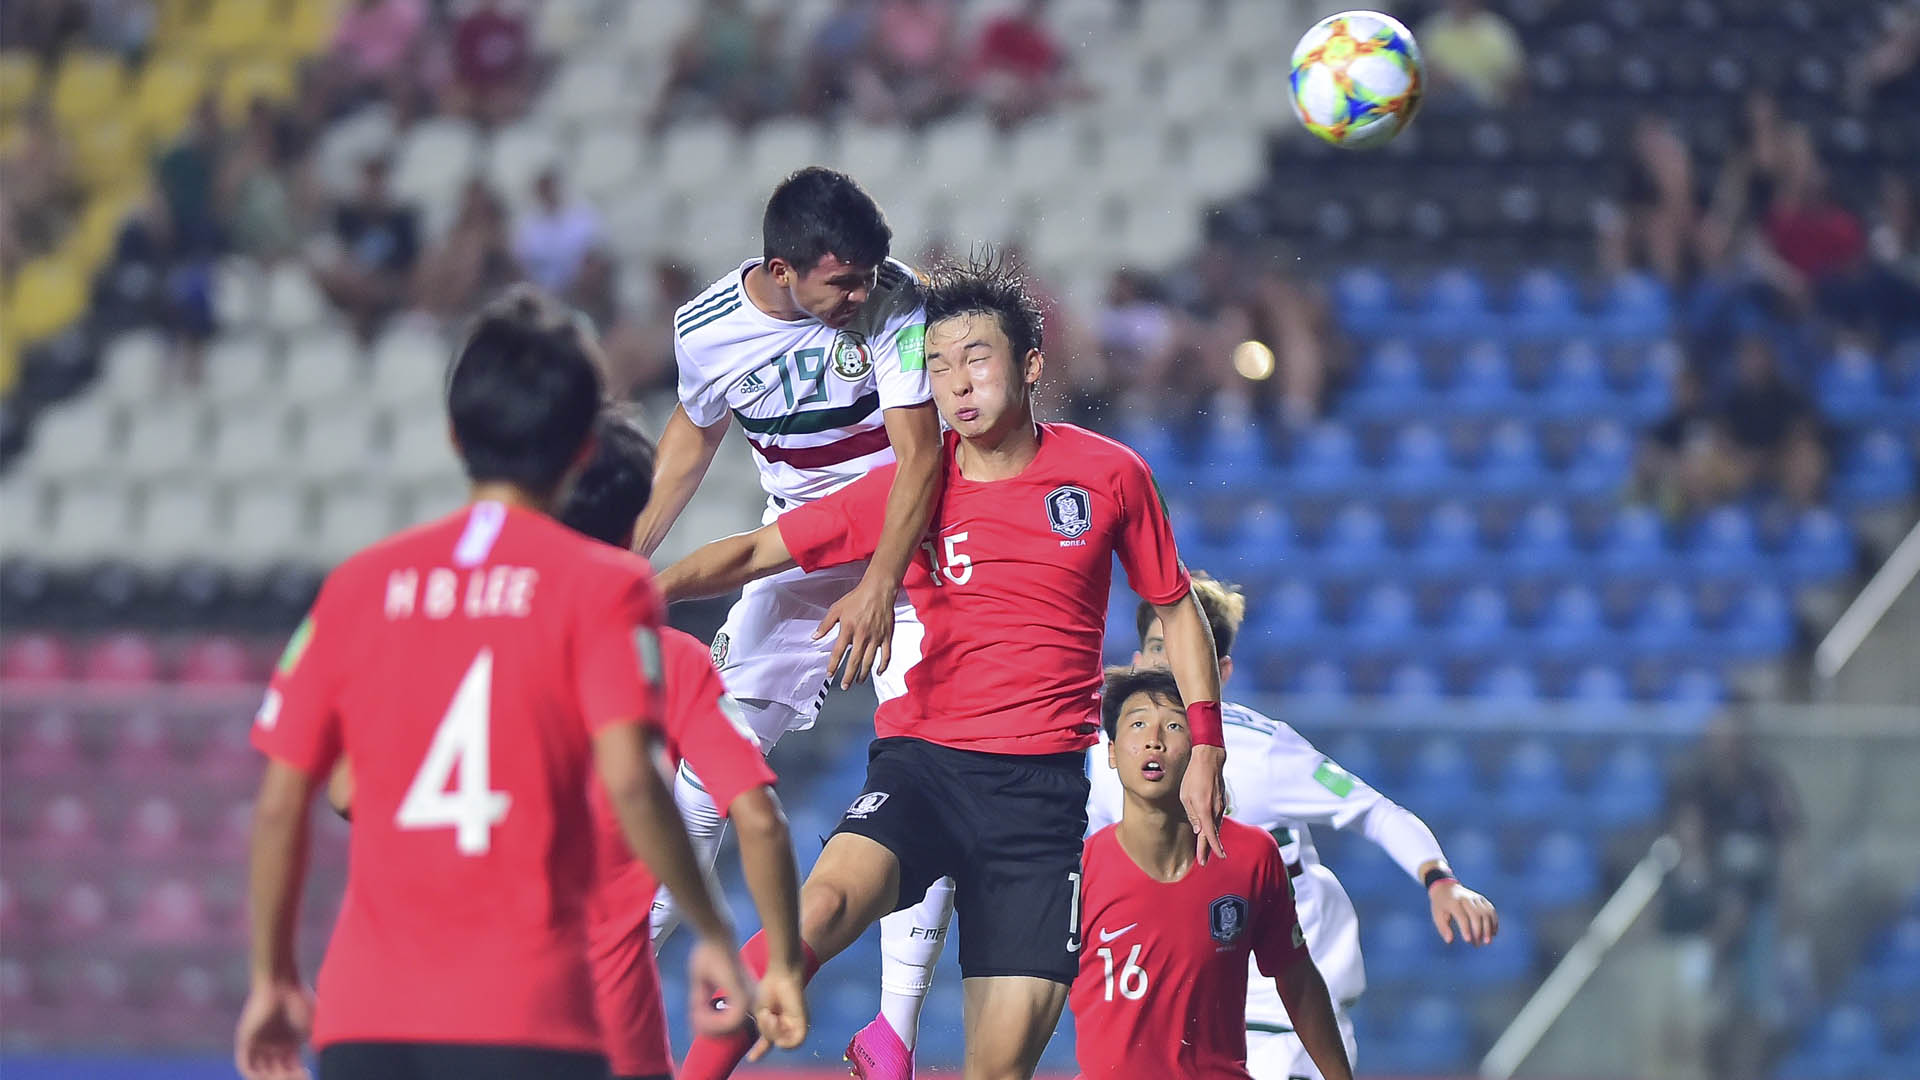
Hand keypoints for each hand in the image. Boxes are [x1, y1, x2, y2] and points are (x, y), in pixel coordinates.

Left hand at [234, 979, 313, 1079]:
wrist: (281, 983)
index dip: (298, 1076)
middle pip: (277, 1073)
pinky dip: (253, 1074)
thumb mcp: (314, 1025)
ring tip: (285, 1078)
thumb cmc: (301, 1001)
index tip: (309, 1075)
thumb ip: (317, 1043)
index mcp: (289, 1043)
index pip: (292, 1069)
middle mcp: (273, 1046)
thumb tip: (328, 1059)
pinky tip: (265, 1078)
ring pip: (261, 1072)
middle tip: (300, 1077)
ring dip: (271, 1079)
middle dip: (287, 1079)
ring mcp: (259, 1044)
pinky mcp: (246, 1040)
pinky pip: (245, 1064)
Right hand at [687, 936, 754, 1038]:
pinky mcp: (742, 996)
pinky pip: (728, 1022)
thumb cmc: (708, 955)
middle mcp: (749, 1000)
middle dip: (708, 1028)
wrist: (714, 935)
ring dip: (708, 1025)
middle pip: (729, 1031)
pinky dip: (712, 1021)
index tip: (695, 1018)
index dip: (710, 1027)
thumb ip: (701, 1006)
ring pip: (728, 1029)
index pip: (730, 1026)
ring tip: (696, 1012)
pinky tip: (699, 1010)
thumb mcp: (701, 985)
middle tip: (694, 1017)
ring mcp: (747, 999)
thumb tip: (696, 1028)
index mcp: (743, 998)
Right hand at [745, 963, 809, 1062]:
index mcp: (773, 1022)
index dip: (759, 1051)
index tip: (751, 1059)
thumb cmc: (768, 988)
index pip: (767, 1041)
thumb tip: (774, 1042)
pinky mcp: (803, 1022)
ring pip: (785, 1042)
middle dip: (767, 1032)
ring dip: (774, 1033)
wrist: (780, 975)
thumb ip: (766, 1029)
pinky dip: (785, 1036)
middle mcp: (785, 1025)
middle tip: (766, 1014)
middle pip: (775, 1041)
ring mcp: (794, 1024)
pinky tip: (779, 1022)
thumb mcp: (760, 1012)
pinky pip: (796, 1040)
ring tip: (772, 1016)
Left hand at [813, 577, 896, 689]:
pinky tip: (878, 672)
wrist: (878, 590)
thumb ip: (825, 625)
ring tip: (858, 682)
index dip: (834, 665)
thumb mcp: (836, 608)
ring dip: (863, 674)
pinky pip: (886, 655)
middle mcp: (862, 636)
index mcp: (848, 629)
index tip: (830, 674)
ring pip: (869, 661)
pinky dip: (883, 666)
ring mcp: (876, 637)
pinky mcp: (887, 636)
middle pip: (854, 661)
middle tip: (844, 686)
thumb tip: (815, 637)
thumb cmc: (857, 598)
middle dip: (849, 676)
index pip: (839, 652)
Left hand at [1181, 744, 1227, 862]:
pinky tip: (1210, 832)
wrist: (1209, 760)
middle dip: (1209, 850)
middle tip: (1204, 861)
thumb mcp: (1186, 796)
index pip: (1208, 836)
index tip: (1205, 862)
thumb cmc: (1193, 777)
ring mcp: (1220, 806)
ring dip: (1211, 839)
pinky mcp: (1221, 802)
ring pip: (1215, 827)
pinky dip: (1213, 828)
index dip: (1207, 850)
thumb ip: (1192, 815)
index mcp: (1205, 810)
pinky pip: (1217, 819)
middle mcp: (1215, 811)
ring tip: (1206, 851)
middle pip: (1213, 835)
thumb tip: (1198, 831)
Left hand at [1430, 882, 1498, 945]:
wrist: (1445, 887)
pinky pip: (1491, 910)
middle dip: (1479, 931)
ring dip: (1489, 928)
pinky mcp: (1482, 898)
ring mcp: (1475, 897)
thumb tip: (1449, 941)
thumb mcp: (1437, 915)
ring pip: (1486, 913)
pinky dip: (1494, 922)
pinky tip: (1493, 933)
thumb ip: (1443, 928)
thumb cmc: (1441, 905)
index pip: (1462, 916)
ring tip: (1487, 941)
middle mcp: (1466, 898)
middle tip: (1478, 944)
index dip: (1466, 929)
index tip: (1468, 941)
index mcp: (1453, 902)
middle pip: (1476, 915)